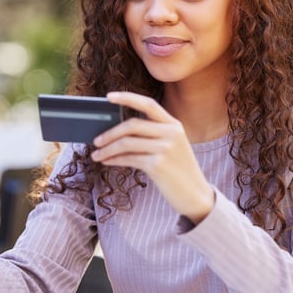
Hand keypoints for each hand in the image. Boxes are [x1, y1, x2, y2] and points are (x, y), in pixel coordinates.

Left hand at [91, 92, 214, 222]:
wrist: (195, 195)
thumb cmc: (178, 171)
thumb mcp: (172, 147)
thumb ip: (152, 135)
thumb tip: (116, 131)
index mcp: (174, 125)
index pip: (148, 104)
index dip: (127, 98)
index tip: (108, 97)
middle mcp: (171, 133)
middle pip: (132, 125)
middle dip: (110, 133)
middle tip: (96, 140)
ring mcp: (165, 148)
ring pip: (126, 142)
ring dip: (107, 149)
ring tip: (96, 155)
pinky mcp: (158, 165)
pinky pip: (128, 158)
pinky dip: (113, 160)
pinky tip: (106, 162)